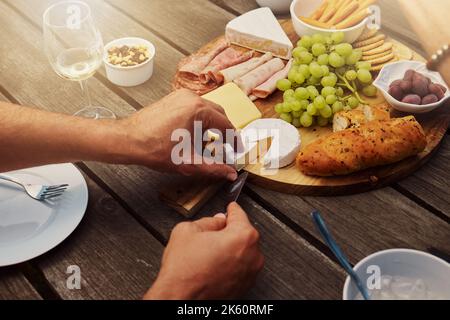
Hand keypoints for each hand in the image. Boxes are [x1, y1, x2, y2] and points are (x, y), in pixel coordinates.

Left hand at [122, 89, 237, 180]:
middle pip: (219, 114)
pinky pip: (195, 107)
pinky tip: (196, 134)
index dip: (235, 140)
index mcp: (199, 110)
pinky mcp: (173, 99)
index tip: (237, 149)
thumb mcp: (188, 162)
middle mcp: (192, 98)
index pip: (226, 125)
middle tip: (227, 148)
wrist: (128, 140)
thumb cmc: (153, 148)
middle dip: (225, 132)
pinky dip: (200, 120)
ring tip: (210, 144)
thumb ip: (214, 168)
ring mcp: (181, 96)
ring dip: (212, 125)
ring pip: (207, 110)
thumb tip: (230, 173)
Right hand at [144, 203, 263, 299]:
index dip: (231, 209)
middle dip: (229, 231)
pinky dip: (230, 263)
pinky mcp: (245, 286)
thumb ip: (208, 221)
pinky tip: (213, 265)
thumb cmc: (184, 270)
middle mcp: (253, 255)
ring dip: (230, 248)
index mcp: (243, 237)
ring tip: (208, 253)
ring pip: (242, 251)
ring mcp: (250, 273)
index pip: (239, 215)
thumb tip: (217, 221)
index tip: (230, 207)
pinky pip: (240, 267)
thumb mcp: (188, 231)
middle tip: (211, 233)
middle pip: (243, 233)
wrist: (180, 298)